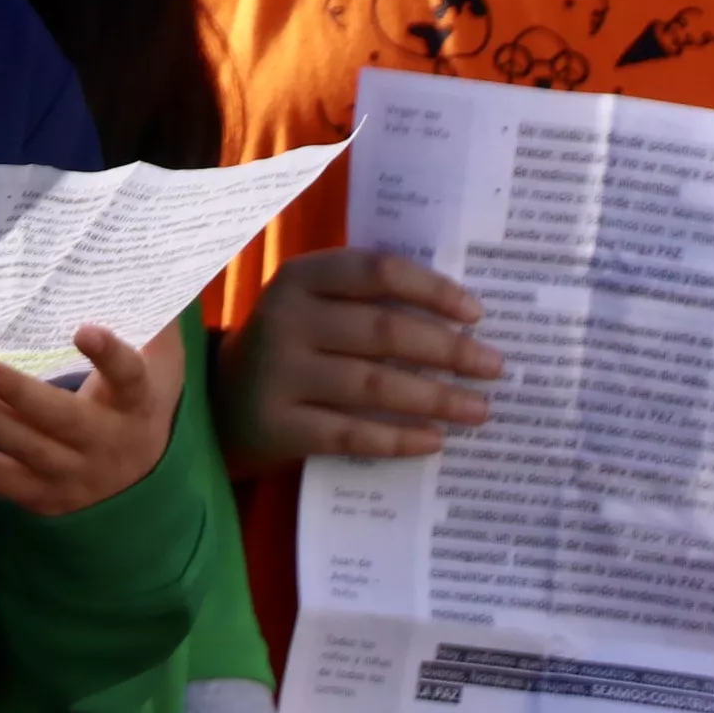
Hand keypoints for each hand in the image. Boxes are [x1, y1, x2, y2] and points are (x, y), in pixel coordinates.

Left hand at [0, 318, 182, 514]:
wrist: (142, 480)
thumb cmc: (136, 400)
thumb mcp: (157, 361)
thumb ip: (148, 318)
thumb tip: (128, 257)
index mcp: (136, 404)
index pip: (128, 379)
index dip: (109, 357)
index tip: (83, 331)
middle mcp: (104, 445)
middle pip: (61, 421)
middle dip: (17, 395)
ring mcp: (69, 475)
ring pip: (21, 448)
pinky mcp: (36, 495)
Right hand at [218, 245, 501, 472]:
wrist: (218, 401)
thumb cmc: (292, 347)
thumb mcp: (313, 308)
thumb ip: (367, 302)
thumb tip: (464, 320)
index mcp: (299, 278)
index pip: (376, 271)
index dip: (431, 290)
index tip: (476, 314)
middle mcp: (284, 319)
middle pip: (382, 330)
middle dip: (448, 350)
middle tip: (494, 367)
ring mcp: (277, 373)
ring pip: (372, 385)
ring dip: (435, 398)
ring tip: (480, 409)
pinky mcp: (276, 425)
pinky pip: (350, 434)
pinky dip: (397, 438)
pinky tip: (434, 441)